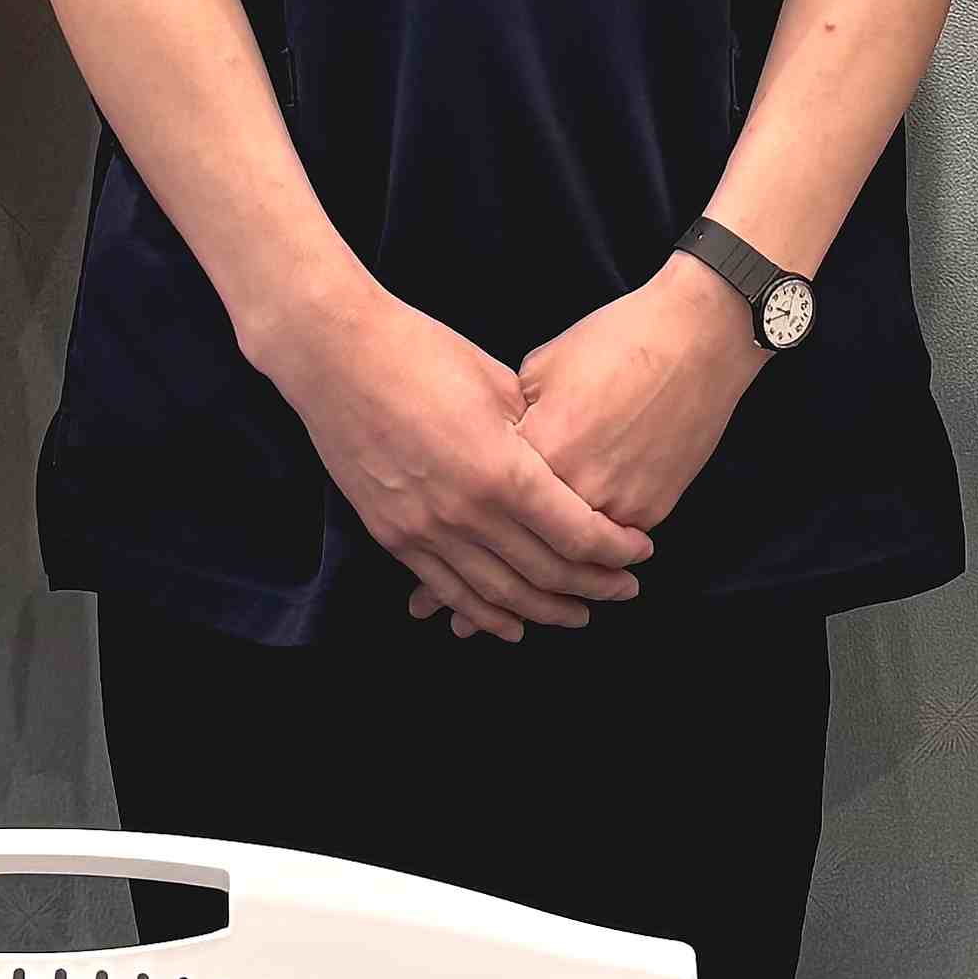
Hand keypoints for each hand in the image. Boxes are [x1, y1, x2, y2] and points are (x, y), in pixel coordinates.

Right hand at [247, 279, 653, 641]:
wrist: (337, 356)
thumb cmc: (423, 353)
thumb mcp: (499, 386)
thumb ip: (536, 438)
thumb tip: (568, 472)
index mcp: (504, 472)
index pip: (578, 534)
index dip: (616, 551)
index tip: (640, 552)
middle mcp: (467, 513)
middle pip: (546, 572)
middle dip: (594, 586)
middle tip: (624, 590)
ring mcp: (425, 530)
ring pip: (499, 595)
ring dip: (545, 611)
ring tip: (579, 616)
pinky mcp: (392, 535)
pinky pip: (446, 591)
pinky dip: (482, 615)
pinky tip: (511, 625)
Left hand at [402, 260, 762, 635]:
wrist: (696, 338)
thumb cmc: (612, 341)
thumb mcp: (540, 370)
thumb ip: (508, 421)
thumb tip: (485, 449)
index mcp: (529, 453)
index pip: (481, 521)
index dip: (451, 563)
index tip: (426, 596)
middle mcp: (570, 489)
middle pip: (520, 560)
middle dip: (486, 604)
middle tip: (458, 627)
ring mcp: (614, 504)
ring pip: (566, 569)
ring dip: (539, 601)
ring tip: (509, 623)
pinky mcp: (651, 508)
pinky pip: (608, 552)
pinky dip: (586, 571)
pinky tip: (569, 587)